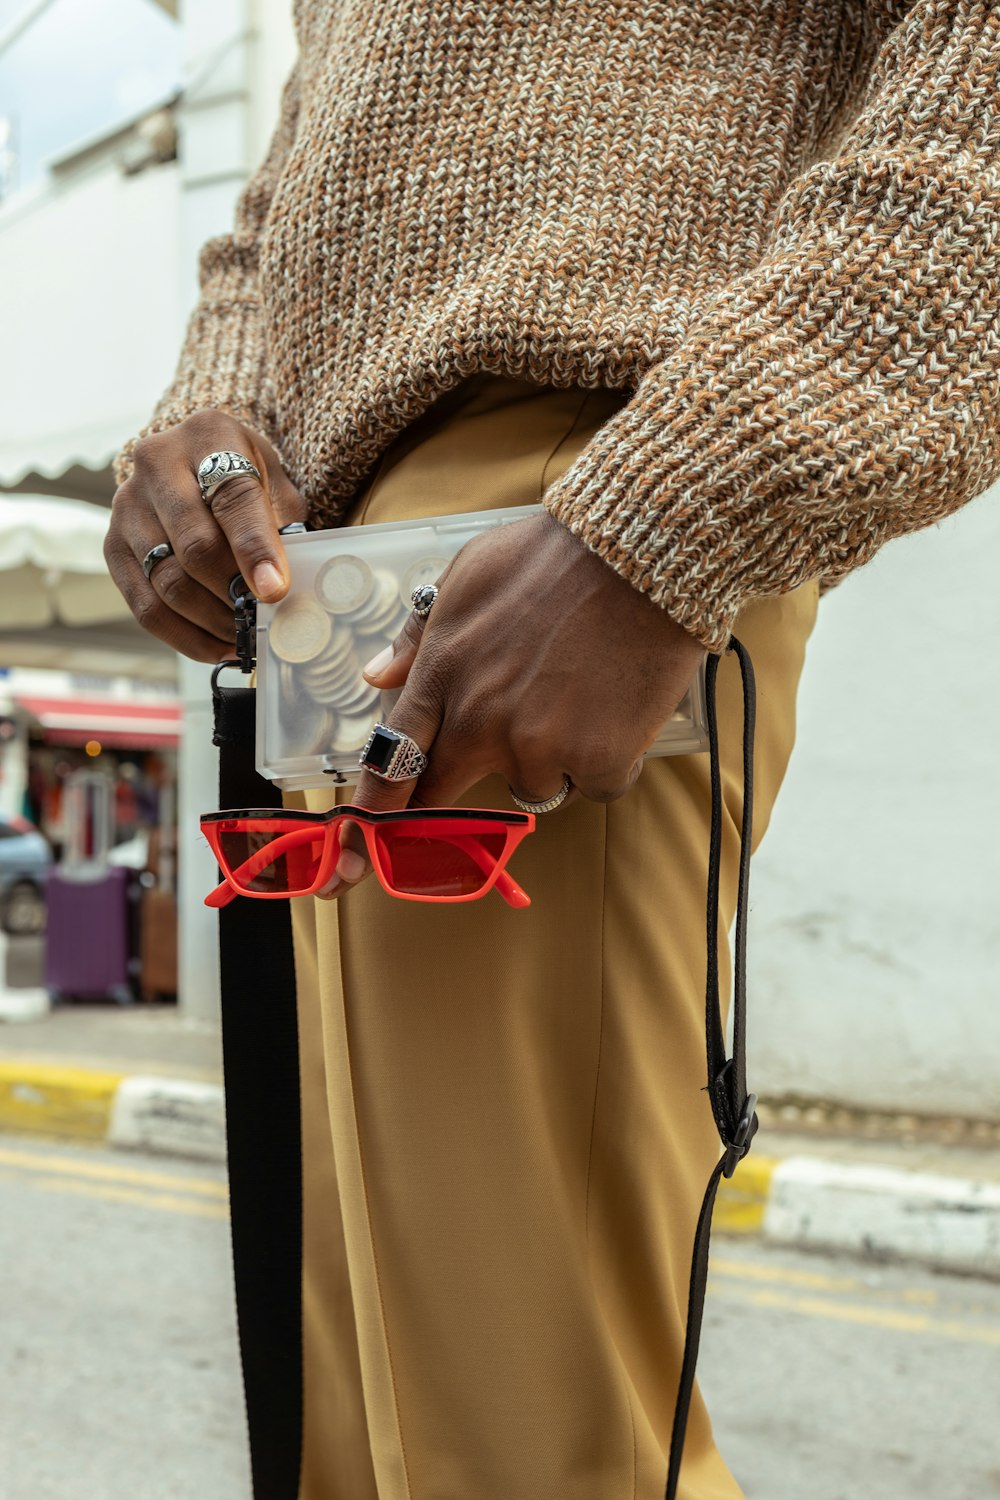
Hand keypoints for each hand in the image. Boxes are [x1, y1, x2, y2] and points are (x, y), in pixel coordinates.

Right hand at [105, 409, 306, 660]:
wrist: (194, 462)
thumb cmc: (245, 477)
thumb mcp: (274, 483)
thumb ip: (283, 525)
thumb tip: (284, 588)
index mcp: (209, 436)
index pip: (234, 498)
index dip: (256, 550)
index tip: (275, 591)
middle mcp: (157, 463)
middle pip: (195, 545)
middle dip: (234, 593)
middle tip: (263, 621)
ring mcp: (128, 505)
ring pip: (168, 582)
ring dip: (212, 621)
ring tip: (244, 636)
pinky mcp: (113, 545)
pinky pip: (145, 606)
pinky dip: (185, 636)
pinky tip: (218, 646)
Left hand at [327, 511, 705, 893]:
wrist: (642, 552)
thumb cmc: (553, 556)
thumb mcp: (469, 575)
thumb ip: (421, 633)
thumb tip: (379, 674)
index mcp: (443, 674)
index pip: (391, 760)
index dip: (370, 812)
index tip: (354, 849)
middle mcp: (480, 722)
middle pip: (448, 790)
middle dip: (457, 787)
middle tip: (491, 762)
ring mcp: (539, 747)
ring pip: (532, 787)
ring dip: (550, 759)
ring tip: (578, 697)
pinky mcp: (597, 760)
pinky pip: (595, 786)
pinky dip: (608, 760)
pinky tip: (619, 710)